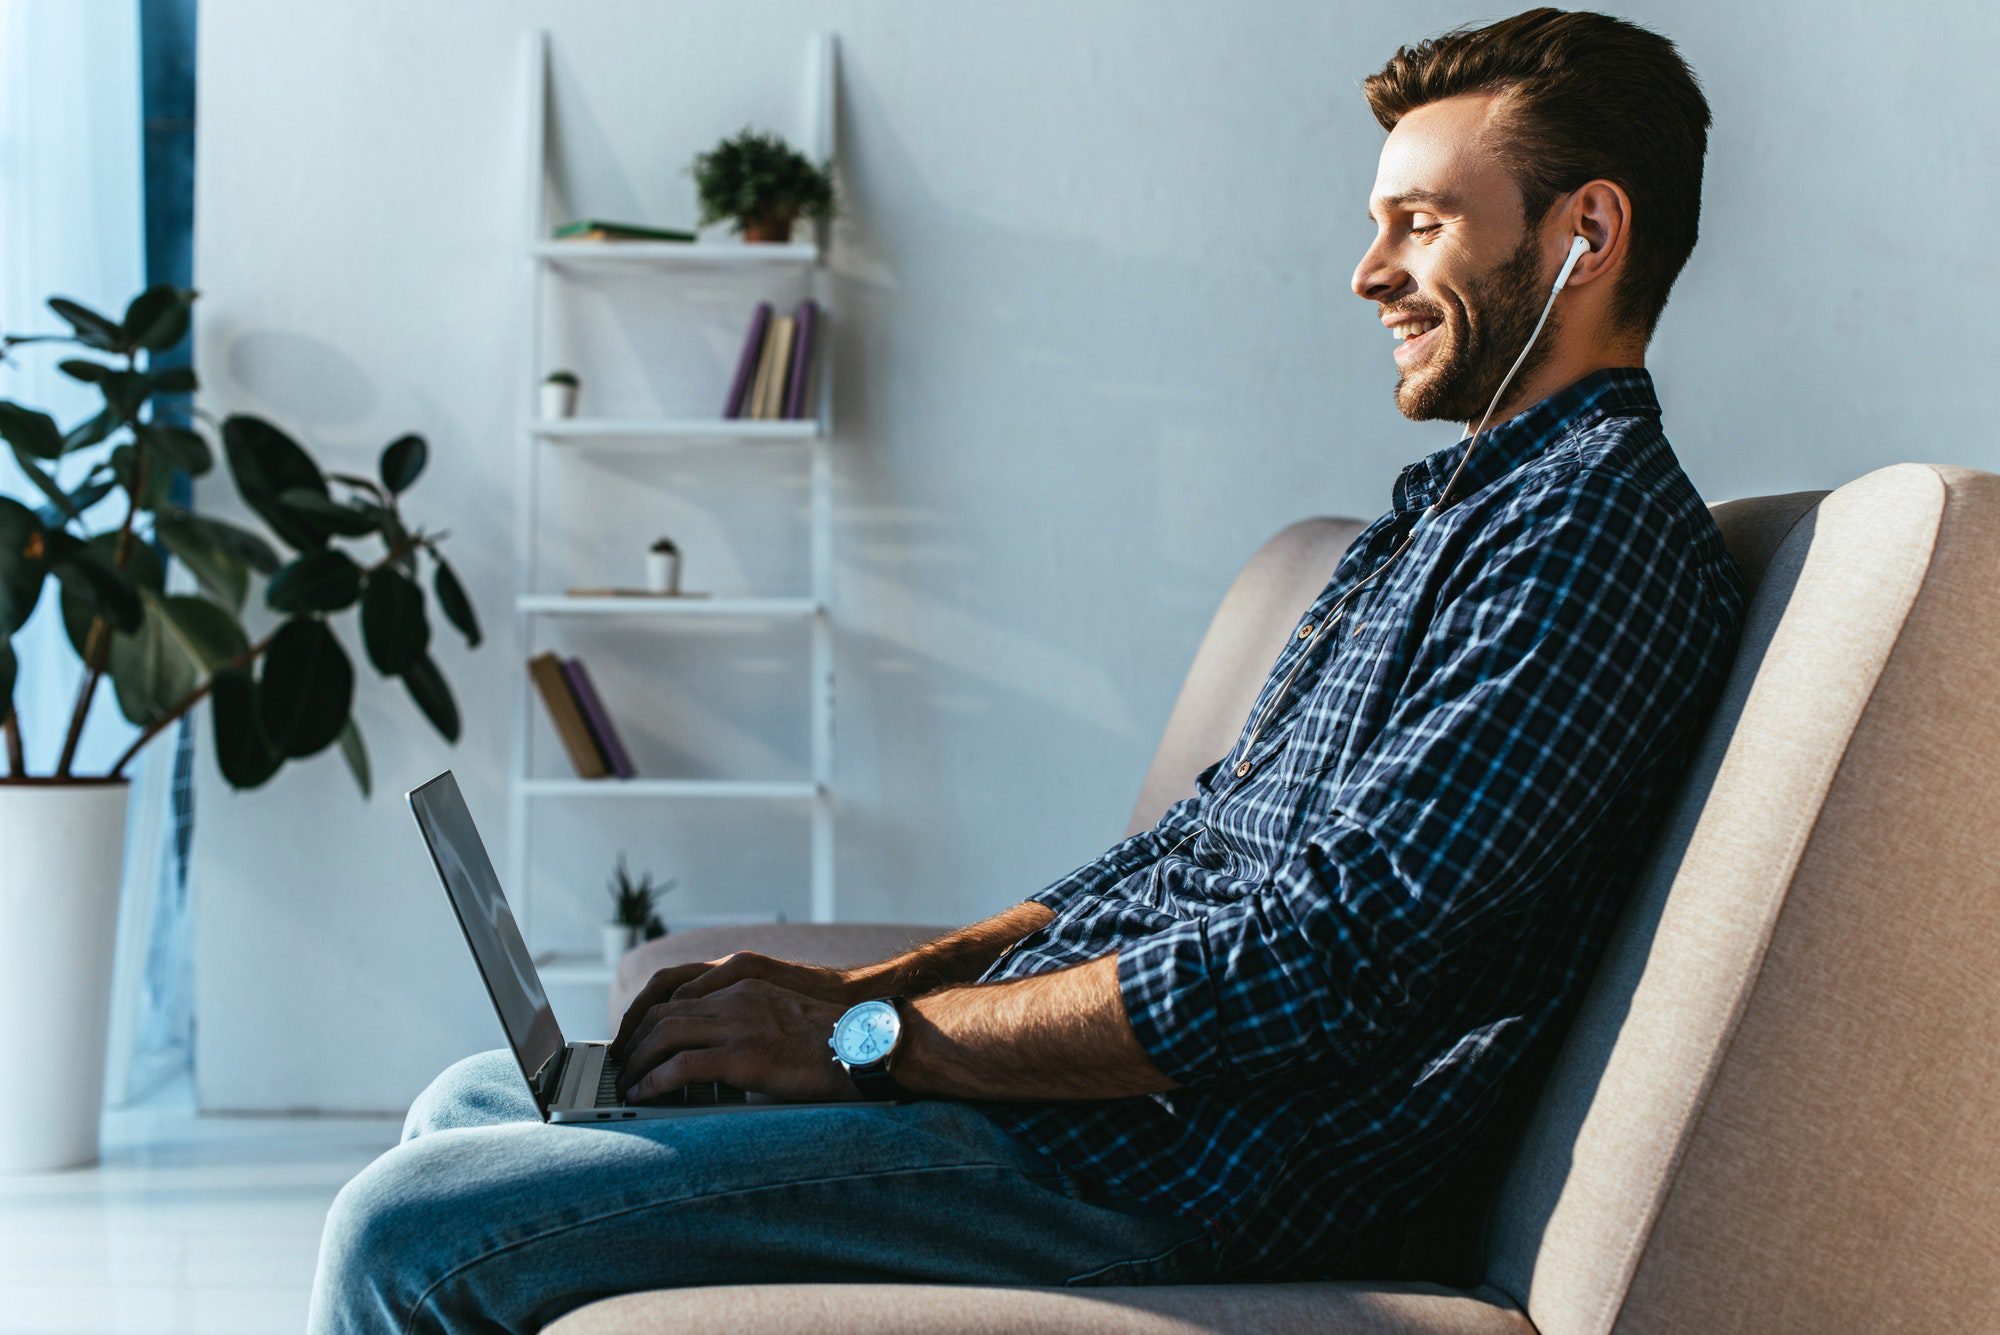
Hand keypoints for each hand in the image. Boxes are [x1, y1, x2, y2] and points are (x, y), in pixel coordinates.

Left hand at [612, 977, 856, 1104]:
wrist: (866, 1044)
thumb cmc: (833, 1038)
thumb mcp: (782, 1014)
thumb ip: (749, 1021)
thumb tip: (720, 1053)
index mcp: (743, 984)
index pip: (676, 994)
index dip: (647, 1018)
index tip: (635, 1040)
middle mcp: (735, 997)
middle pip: (663, 1013)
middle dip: (634, 1040)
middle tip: (622, 1064)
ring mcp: (739, 1025)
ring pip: (665, 1036)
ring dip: (638, 1062)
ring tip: (628, 1082)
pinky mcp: (744, 1056)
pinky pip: (683, 1067)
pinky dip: (656, 1081)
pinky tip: (646, 1094)